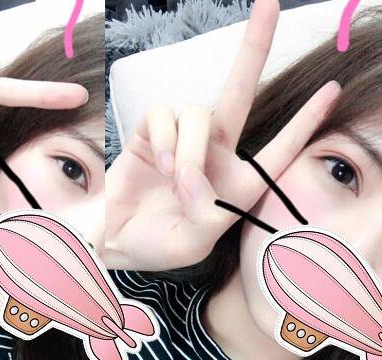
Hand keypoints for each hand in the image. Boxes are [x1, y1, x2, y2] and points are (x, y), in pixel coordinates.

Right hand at [104, 0, 340, 270]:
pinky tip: (156, 163)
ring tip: (174, 179)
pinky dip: (162, 137)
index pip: (277, 150)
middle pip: (240, 91)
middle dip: (255, 48)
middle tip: (270, 2)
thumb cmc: (158, 246)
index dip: (305, 122)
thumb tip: (191, 172)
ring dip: (188, 149)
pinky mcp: (152, 132)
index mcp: (236, 185)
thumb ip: (205, 211)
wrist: (116, 240)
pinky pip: (163, 113)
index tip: (331, 92)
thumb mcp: (192, 242)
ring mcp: (182, 140)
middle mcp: (214, 155)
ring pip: (198, 113)